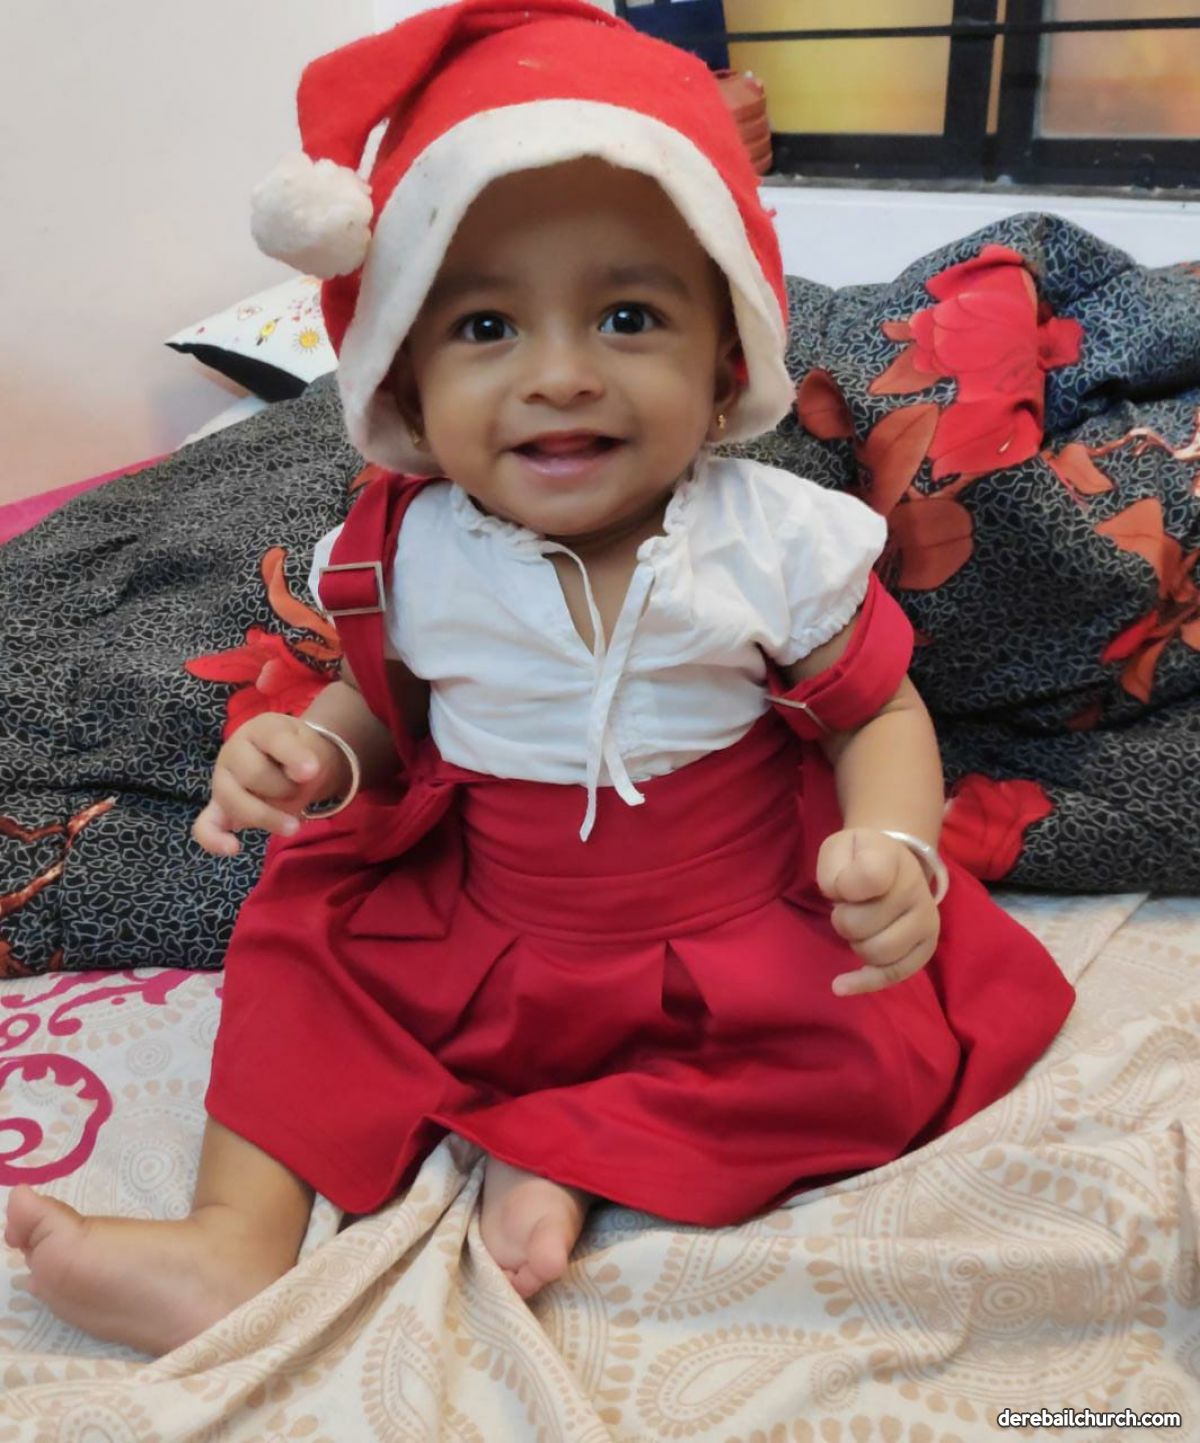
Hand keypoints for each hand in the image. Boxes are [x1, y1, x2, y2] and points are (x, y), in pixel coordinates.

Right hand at [191, 713, 350, 856]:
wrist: (291, 763)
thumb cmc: (300, 753)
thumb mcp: (311, 748)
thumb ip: (306, 758)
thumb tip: (304, 775)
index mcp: (260, 730)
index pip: (274, 741)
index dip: (293, 757)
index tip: (312, 771)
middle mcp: (233, 752)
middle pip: (254, 775)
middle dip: (285, 789)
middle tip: (300, 791)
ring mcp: (222, 780)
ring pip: (234, 801)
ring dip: (267, 816)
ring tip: (293, 825)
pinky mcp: (218, 807)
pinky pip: (205, 826)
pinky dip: (214, 839)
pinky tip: (233, 848)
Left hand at [816, 827, 940, 996]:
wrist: (893, 863)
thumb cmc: (858, 858)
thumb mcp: (839, 848)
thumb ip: (834, 868)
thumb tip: (846, 899)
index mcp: (892, 858)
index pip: (868, 877)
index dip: (840, 885)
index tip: (840, 883)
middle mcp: (917, 889)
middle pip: (859, 925)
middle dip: (842, 920)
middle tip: (849, 906)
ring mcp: (927, 921)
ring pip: (874, 953)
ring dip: (856, 943)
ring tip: (861, 924)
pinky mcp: (926, 948)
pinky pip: (893, 975)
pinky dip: (865, 982)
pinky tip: (841, 986)